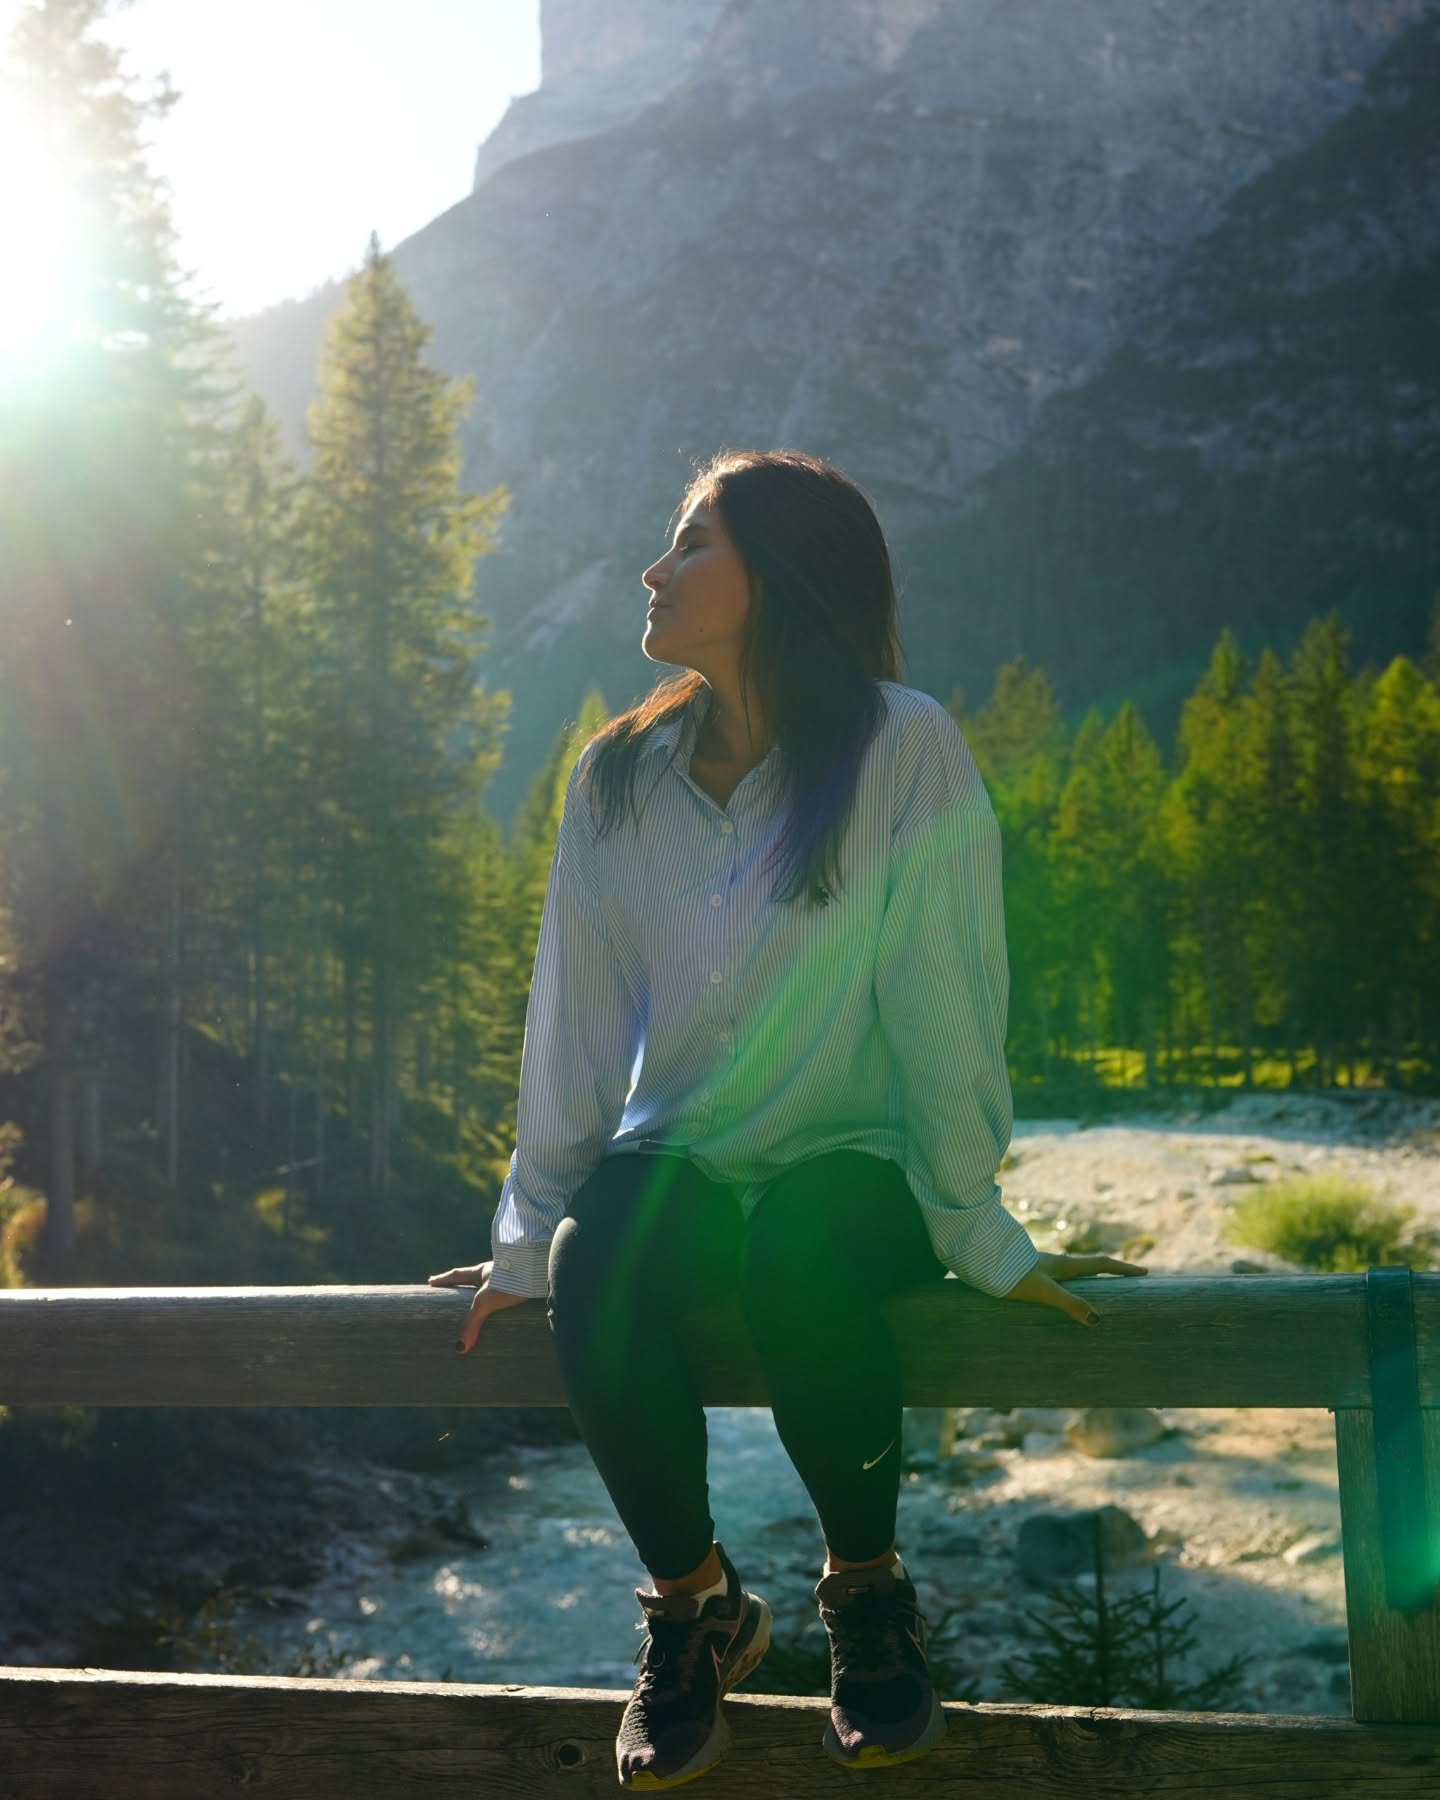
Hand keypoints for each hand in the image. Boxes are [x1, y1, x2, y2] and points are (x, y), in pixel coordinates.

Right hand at [427, 1261, 530, 1352]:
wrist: (540, 1270)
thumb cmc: (510, 1279)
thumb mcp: (486, 1301)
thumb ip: (472, 1322)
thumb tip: (460, 1347)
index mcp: (482, 1272)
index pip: (457, 1275)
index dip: (444, 1279)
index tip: (432, 1280)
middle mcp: (496, 1272)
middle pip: (476, 1280)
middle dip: (466, 1288)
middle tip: (455, 1294)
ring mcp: (511, 1278)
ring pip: (495, 1289)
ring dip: (488, 1298)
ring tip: (483, 1311)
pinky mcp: (525, 1287)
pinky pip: (512, 1297)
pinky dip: (508, 1305)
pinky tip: (510, 1313)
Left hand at [1000, 1251, 1147, 1326]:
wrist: (979, 1260)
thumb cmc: (1011, 1275)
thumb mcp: (1043, 1291)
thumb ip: (1069, 1303)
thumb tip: (1097, 1319)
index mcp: (1064, 1265)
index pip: (1100, 1264)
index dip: (1123, 1269)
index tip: (1144, 1272)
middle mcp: (1056, 1264)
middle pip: (1089, 1266)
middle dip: (1109, 1272)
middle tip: (1127, 1279)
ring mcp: (1042, 1268)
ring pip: (1072, 1273)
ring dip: (1088, 1279)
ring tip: (1098, 1290)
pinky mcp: (1028, 1274)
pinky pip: (1056, 1280)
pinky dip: (1068, 1287)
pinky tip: (1059, 1295)